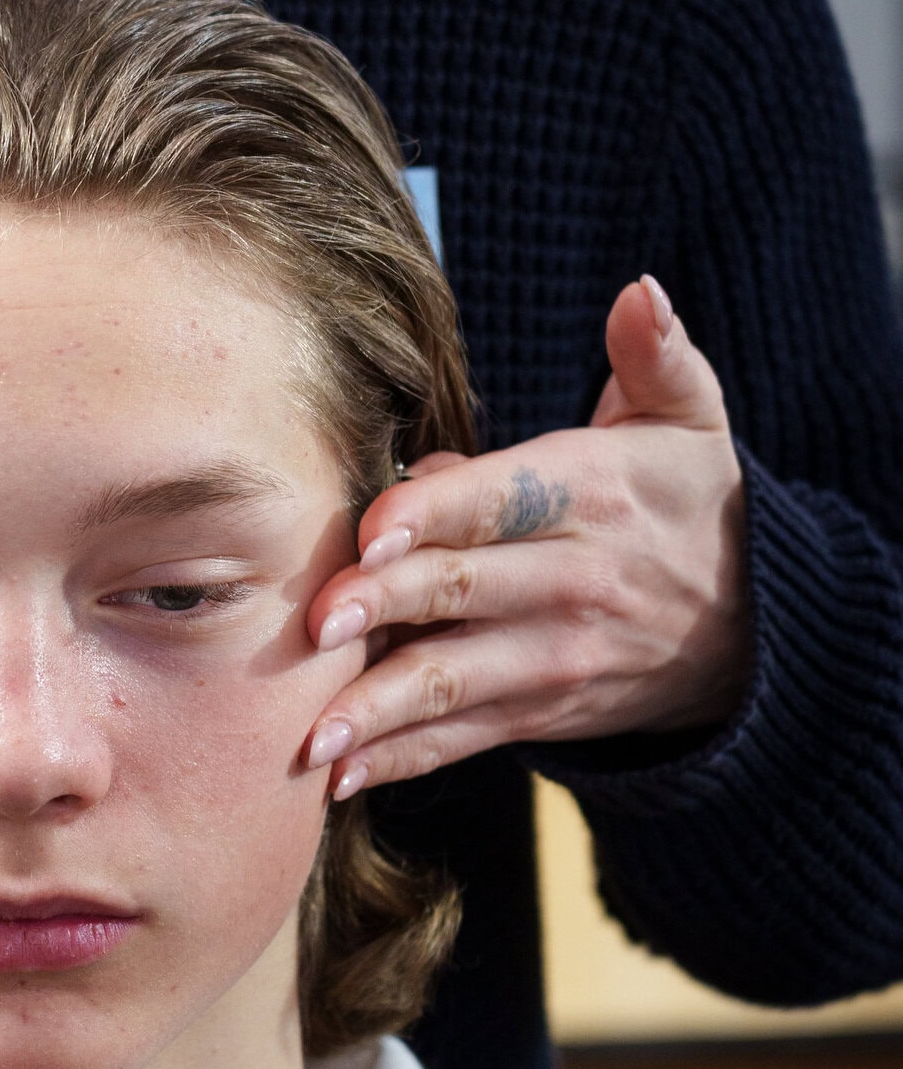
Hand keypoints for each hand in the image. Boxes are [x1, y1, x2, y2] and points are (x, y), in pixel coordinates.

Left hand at [302, 276, 749, 798]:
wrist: (757, 628)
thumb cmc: (688, 499)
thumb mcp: (688, 419)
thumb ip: (654, 355)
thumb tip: (640, 290)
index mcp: (588, 497)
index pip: (502, 502)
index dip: (436, 515)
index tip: (373, 528)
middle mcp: (568, 583)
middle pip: (462, 593)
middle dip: (386, 607)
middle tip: (314, 620)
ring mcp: (551, 656)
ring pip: (453, 681)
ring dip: (378, 708)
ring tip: (311, 734)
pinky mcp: (538, 711)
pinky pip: (462, 738)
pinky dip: (401, 759)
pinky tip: (340, 777)